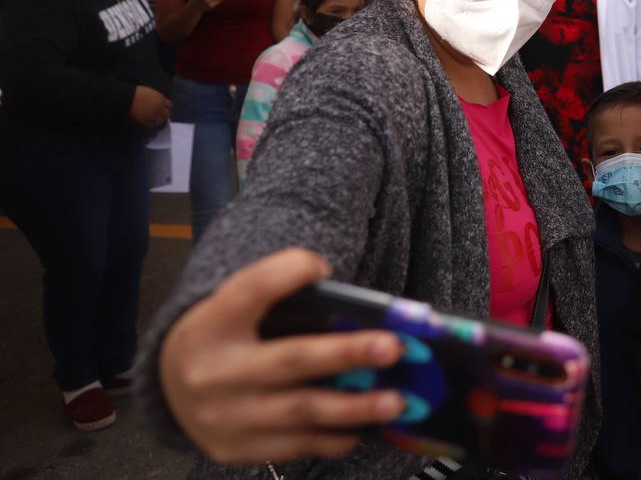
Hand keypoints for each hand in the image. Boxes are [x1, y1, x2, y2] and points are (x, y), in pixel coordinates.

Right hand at [130, 86, 171, 128]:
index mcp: (161, 100)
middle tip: (161, 115)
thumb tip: (161, 103)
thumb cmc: (138, 92)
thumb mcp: (152, 93)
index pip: (169, 106)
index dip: (166, 107)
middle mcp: (159, 109)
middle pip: (167, 115)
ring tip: (155, 119)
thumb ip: (158, 99)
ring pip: (160, 121)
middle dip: (164, 114)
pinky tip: (149, 121)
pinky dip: (151, 123)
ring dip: (159, 120)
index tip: (164, 108)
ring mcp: (153, 116)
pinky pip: (152, 125)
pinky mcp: (146, 121)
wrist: (128, 98)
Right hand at [159, 248, 405, 463]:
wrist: (169, 388)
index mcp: (214, 322)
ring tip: (396, 401)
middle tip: (394, 347)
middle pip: (292, 358)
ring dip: (355, 407)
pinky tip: (364, 427)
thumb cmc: (226, 336)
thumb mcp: (238, 306)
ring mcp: (224, 416)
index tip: (324, 267)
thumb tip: (354, 310)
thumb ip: (280, 295)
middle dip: (347, 353)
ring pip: (301, 411)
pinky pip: (296, 445)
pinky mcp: (234, 449)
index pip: (251, 289)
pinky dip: (335, 436)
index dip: (288, 273)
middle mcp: (215, 371)